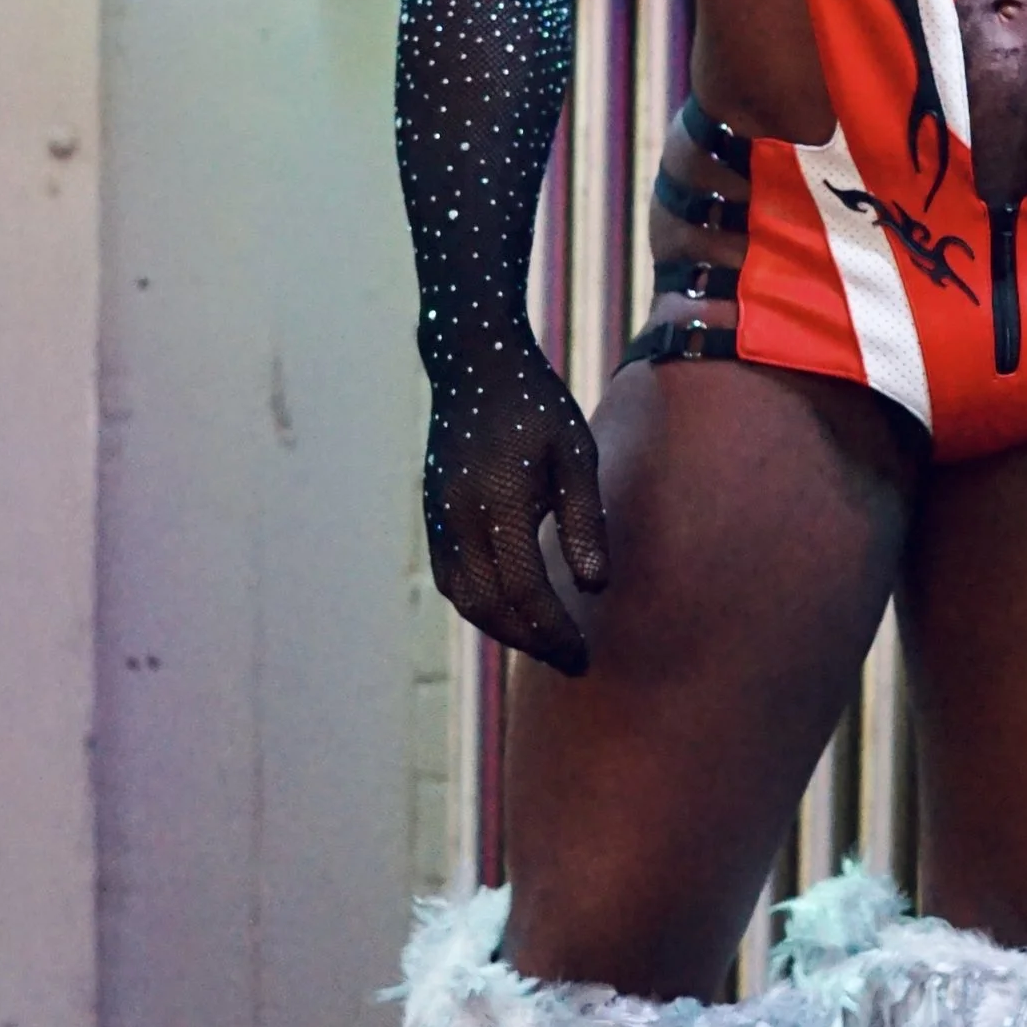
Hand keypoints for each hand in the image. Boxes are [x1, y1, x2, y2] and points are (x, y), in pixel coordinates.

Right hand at [420, 338, 610, 673]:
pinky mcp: (433, 517)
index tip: (583, 655)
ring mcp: (439, 519)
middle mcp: (459, 518)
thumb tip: (593, 587)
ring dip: (504, 629)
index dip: (554, 630)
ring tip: (547, 643)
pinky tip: (514, 611)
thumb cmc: (536, 406)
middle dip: (530, 641)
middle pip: (487, 607)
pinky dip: (482, 605)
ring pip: (464, 599)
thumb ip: (585, 522)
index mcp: (498, 502)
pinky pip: (452, 579)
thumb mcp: (576, 455)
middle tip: (571, 661)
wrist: (473, 365)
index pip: (525, 590)